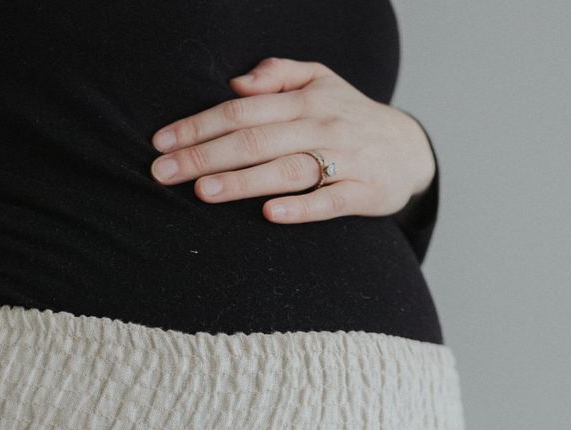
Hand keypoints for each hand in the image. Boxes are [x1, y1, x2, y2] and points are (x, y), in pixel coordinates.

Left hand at [148, 55, 435, 224]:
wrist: (409, 150)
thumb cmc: (349, 116)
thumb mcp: (320, 80)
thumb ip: (278, 75)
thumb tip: (236, 83)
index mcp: (305, 99)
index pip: (242, 110)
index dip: (199, 125)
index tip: (162, 142)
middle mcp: (321, 126)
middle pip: (255, 140)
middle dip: (205, 155)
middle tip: (163, 172)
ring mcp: (343, 160)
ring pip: (286, 170)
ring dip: (243, 182)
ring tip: (203, 191)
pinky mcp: (362, 193)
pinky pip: (328, 201)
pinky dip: (300, 208)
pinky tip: (270, 213)